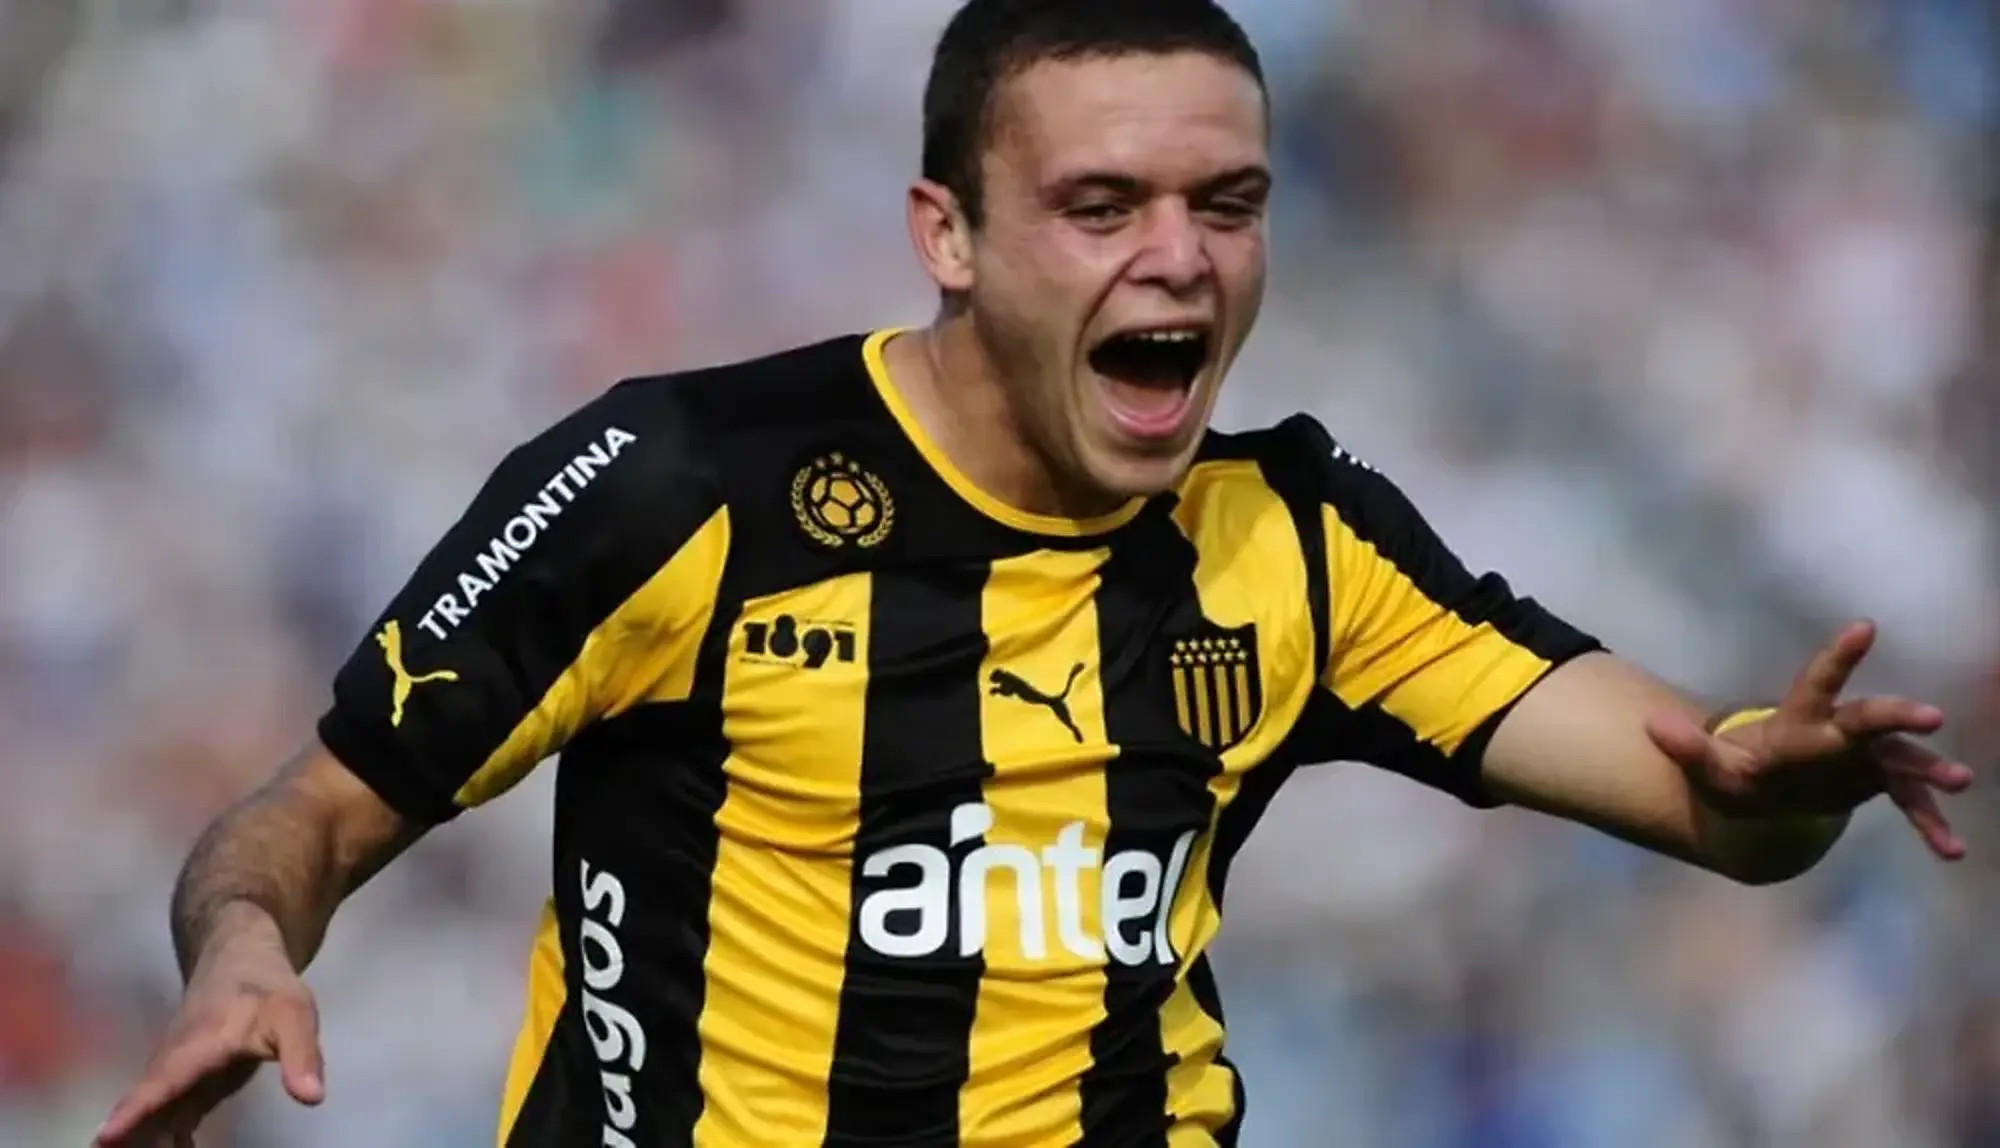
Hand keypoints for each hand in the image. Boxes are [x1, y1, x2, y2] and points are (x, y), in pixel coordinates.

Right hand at [95, 920, 324, 1147]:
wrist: (240, 959)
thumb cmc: (267, 989)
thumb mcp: (294, 1016)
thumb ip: (302, 1056)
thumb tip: (313, 1098)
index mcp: (198, 1044)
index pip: (162, 1081)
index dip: (135, 1110)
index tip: (104, 1137)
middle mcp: (173, 1061)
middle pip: (145, 1105)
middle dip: (130, 1135)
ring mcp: (174, 1073)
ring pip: (150, 1114)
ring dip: (142, 1139)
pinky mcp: (181, 1083)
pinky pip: (164, 1116)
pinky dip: (161, 1137)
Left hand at [1645, 620, 1973, 859]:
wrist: (1765, 798)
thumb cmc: (1738, 776)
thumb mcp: (1708, 768)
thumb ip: (1686, 749)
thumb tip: (1652, 726)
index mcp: (1799, 721)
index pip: (1818, 682)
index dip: (1839, 656)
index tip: (1865, 627)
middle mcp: (1839, 732)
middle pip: (1870, 717)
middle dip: (1898, 715)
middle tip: (1930, 717)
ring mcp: (1864, 757)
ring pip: (1902, 758)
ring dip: (1929, 769)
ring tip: (1959, 780)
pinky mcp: (1880, 784)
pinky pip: (1911, 804)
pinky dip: (1930, 825)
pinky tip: (1950, 850)